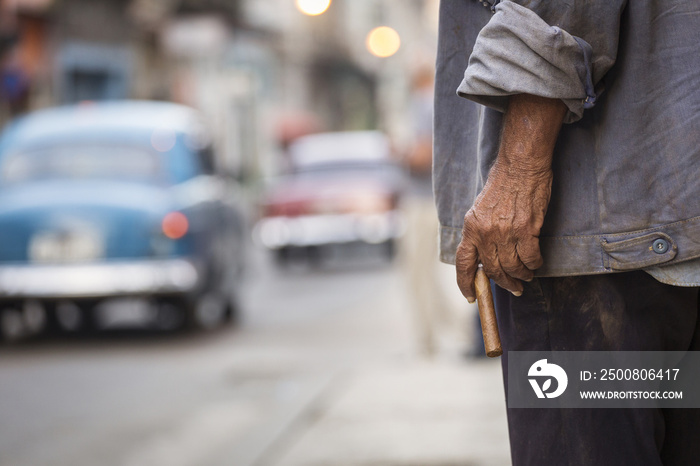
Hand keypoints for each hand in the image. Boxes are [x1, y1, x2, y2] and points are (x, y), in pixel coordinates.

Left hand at [456, 158, 551, 300]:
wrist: (520, 166)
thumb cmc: (502, 185)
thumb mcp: (480, 209)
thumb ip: (480, 233)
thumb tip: (484, 256)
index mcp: (470, 228)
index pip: (464, 263)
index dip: (465, 283)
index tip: (471, 296)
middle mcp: (485, 233)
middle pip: (492, 270)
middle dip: (504, 283)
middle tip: (514, 288)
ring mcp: (505, 232)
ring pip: (512, 267)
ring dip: (521, 276)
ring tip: (527, 276)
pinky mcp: (526, 230)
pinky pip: (530, 258)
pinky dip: (534, 264)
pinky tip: (536, 263)